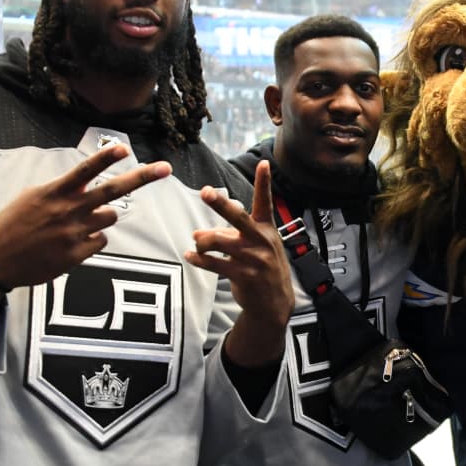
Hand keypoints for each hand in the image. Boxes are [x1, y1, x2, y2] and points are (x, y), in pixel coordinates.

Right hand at [0, 144, 171, 288]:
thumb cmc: (13, 224)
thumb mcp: (32, 197)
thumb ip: (61, 188)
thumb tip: (86, 181)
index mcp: (54, 192)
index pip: (84, 171)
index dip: (105, 158)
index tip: (124, 149)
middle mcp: (67, 211)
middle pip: (112, 191)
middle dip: (141, 177)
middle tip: (165, 168)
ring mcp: (74, 234)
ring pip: (109, 218)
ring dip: (101, 217)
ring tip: (74, 223)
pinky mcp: (76, 255)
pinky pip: (101, 241)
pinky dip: (92, 240)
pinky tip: (71, 243)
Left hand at [185, 161, 293, 366]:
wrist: (274, 303)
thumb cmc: (262, 267)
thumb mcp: (255, 246)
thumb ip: (229, 235)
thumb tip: (199, 234)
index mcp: (267, 229)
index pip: (265, 201)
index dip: (264, 182)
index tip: (264, 162)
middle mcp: (262, 241)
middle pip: (238, 218)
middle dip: (221, 204)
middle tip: (205, 191)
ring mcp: (253, 259)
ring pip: (219, 242)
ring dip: (202, 241)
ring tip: (196, 243)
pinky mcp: (244, 276)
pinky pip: (215, 264)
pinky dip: (199, 259)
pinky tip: (190, 256)